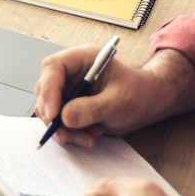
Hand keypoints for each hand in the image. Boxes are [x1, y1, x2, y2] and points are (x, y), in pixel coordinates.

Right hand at [34, 46, 194, 147]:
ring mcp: (68, 90)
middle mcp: (71, 73)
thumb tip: (66, 116)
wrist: (149, 103)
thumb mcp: (120, 101)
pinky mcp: (68, 106)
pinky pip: (58, 122)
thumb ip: (93, 108)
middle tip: (64, 134)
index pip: (54, 68)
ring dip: (63, 129)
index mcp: (83, 58)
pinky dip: (69, 133)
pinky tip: (88, 136)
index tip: (54, 114)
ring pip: (49, 110)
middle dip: (53, 116)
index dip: (49, 90)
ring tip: (87, 137)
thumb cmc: (140, 93)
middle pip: (45, 91)